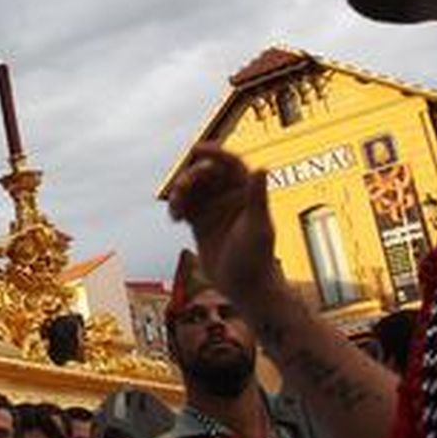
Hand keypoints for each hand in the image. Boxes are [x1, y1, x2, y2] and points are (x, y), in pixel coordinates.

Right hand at [164, 143, 280, 304]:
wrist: (246, 288)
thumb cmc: (257, 258)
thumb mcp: (257, 226)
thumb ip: (257, 196)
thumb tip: (262, 168)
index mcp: (246, 193)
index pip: (230, 164)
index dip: (214, 153)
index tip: (197, 149)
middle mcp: (230, 198)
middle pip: (205, 174)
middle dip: (191, 177)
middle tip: (182, 188)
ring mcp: (214, 210)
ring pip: (192, 190)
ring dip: (180, 192)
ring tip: (176, 207)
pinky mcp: (200, 224)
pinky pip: (184, 207)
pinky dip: (176, 207)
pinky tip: (175, 217)